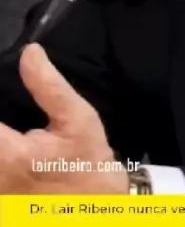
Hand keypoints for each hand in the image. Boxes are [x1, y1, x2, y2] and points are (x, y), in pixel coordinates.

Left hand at [0, 43, 128, 193]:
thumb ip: (48, 85)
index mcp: (7, 156)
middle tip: (13, 111)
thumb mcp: (77, 118)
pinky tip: (13, 142)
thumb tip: (29, 52)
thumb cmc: (88, 162)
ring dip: (3, 139)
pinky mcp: (3, 201)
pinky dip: (4, 151)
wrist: (98, 208)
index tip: (4, 91)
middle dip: (4, 121)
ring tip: (14, 127)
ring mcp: (0, 193)